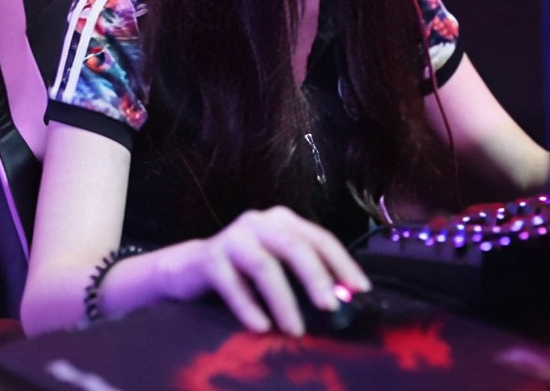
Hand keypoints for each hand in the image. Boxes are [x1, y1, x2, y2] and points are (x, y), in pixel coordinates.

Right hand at [171, 206, 369, 336]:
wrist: (190, 269)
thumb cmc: (243, 269)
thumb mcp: (277, 263)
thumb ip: (305, 273)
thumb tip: (343, 298)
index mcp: (283, 220)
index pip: (320, 238)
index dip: (342, 263)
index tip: (359, 289)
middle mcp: (260, 222)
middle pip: (295, 247)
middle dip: (316, 278)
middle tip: (331, 307)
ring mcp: (233, 237)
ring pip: (265, 267)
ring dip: (284, 301)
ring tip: (296, 329)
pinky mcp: (210, 257)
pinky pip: (233, 285)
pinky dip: (249, 308)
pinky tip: (261, 328)